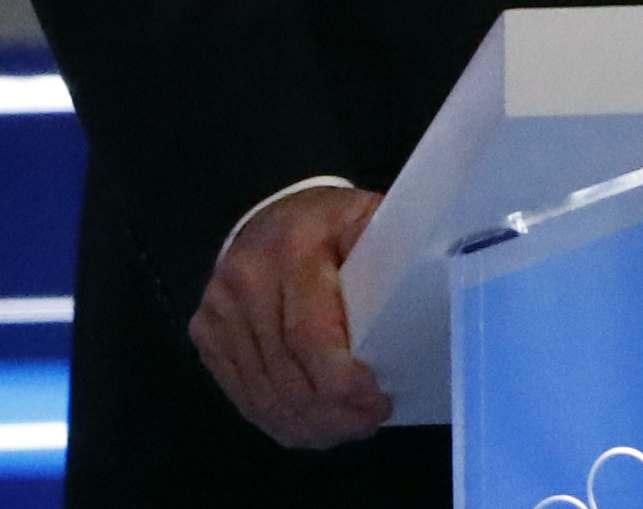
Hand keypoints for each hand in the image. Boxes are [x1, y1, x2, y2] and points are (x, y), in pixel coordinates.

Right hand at [189, 181, 389, 449]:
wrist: (270, 215)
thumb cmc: (333, 223)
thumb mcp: (369, 219)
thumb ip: (395, 253)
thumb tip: (436, 291)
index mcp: (293, 248)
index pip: (310, 333)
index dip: (341, 379)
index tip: (376, 399)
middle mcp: (246, 280)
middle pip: (284, 372)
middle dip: (331, 410)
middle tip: (371, 419)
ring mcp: (218, 310)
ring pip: (261, 391)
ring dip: (307, 422)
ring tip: (348, 427)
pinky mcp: (206, 334)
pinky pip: (241, 393)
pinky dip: (278, 419)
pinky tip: (313, 426)